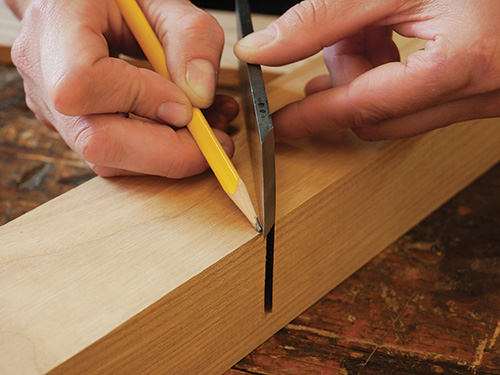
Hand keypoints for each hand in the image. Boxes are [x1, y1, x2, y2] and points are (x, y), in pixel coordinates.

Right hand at [9, 0, 236, 177]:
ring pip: (107, 158)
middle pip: (94, 140)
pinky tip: (185, 131)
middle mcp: (42, 75)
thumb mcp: (164, 0)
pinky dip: (157, 152)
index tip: (187, 105)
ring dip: (168, 155)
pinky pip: (115, 155)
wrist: (84, 5)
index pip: (84, 84)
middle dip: (168, 152)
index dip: (141, 101)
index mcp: (56, 26)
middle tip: (215, 141)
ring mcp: (51, 108)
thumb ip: (192, 38)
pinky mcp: (71, 127)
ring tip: (208, 128)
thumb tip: (200, 97)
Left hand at [235, 0, 499, 140]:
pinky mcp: (484, 97)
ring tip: (372, 30)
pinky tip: (393, 41)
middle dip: (345, 80)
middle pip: (375, 114)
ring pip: (395, 113)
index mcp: (460, 61)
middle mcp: (479, 92)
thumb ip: (324, 18)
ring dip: (369, 76)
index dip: (313, 115)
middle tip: (341, 40)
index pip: (362, 105)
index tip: (281, 125)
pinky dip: (394, 77)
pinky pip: (421, 103)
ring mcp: (485, 99)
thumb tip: (265, 48)